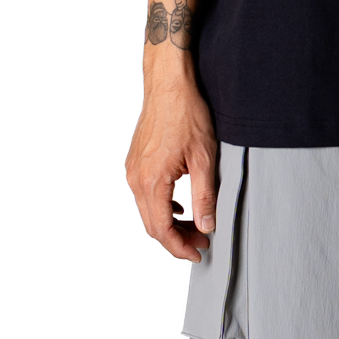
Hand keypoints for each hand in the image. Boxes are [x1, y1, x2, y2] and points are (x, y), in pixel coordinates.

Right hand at [126, 57, 220, 259]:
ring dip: (169, 223)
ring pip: (147, 210)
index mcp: (152, 181)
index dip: (180, 247)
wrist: (169, 85)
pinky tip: (180, 206)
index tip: (197, 253)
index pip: (162, 229)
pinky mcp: (135, 162)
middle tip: (200, 242)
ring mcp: (133, 170)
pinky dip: (161, 206)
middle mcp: (136, 178)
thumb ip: (205, 197)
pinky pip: (144, 195)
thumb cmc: (186, 113)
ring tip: (194, 226)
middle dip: (176, 239)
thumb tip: (205, 225)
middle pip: (152, 224)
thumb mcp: (204, 158)